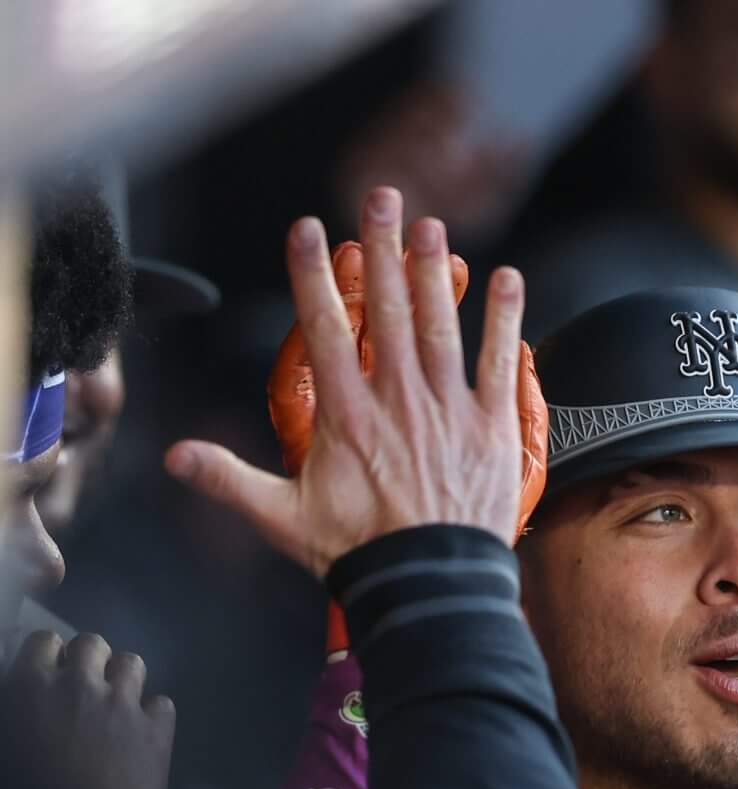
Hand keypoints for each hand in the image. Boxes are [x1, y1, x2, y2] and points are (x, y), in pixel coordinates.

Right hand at [8, 630, 175, 788]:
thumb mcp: (9, 746)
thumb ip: (25, 712)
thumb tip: (33, 706)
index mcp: (31, 687)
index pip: (45, 641)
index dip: (52, 656)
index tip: (55, 674)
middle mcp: (79, 684)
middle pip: (93, 643)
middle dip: (91, 660)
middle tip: (88, 687)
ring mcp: (123, 704)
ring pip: (133, 663)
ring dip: (124, 678)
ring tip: (118, 703)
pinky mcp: (158, 729)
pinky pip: (163, 703)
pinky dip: (154, 714)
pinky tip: (144, 734)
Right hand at [167, 188, 539, 576]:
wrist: (432, 586)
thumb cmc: (361, 554)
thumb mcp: (284, 519)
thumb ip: (230, 480)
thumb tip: (175, 458)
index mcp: (347, 415)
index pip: (324, 328)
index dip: (313, 275)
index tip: (309, 230)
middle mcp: (398, 401)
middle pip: (389, 311)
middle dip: (383, 250)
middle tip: (382, 199)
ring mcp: (450, 411)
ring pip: (442, 327)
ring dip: (436, 273)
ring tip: (432, 226)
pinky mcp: (493, 429)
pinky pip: (501, 364)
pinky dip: (505, 320)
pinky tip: (508, 280)